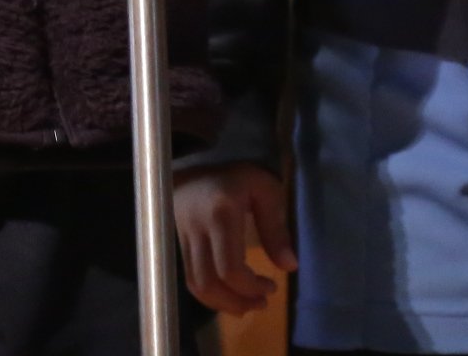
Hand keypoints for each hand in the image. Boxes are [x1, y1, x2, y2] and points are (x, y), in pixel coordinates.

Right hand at [175, 162, 296, 314]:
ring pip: (196, 285)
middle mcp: (197, 229)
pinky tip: (229, 295)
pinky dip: (210, 295)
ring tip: (247, 305)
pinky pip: (190, 279)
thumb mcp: (263, 189)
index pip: (230, 268)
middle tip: (261, 303)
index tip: (272, 287)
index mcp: (221, 214)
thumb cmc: (236, 175)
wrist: (194, 161)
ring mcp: (183, 238)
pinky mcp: (178, 244)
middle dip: (237, 302)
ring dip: (222, 304)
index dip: (250, 287)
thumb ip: (275, 228)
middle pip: (209, 283)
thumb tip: (290, 266)